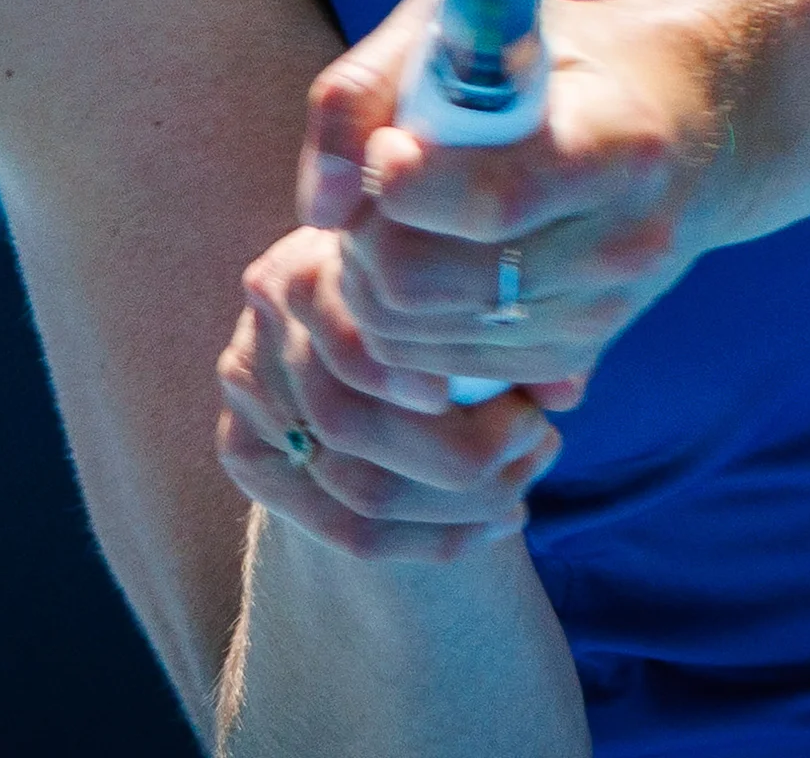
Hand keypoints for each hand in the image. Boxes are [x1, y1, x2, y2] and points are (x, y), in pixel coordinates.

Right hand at [216, 225, 562, 559]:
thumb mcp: (452, 278)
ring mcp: (246, 398)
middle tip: (539, 442)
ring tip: (526, 484)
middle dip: (465, 456)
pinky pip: (347, 531)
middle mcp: (261, 332)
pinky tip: (497, 521)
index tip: (513, 409)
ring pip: (357, 491)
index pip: (353, 343)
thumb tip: (565, 390)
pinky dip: (437, 539)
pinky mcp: (245, 457)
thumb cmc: (420, 285)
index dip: (422, 383)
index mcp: (304, 270)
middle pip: (350, 426)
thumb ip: (507, 323)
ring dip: (461, 506)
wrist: (344, 308)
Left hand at [299, 0, 740, 398]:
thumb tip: (319, 204)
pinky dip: (401, 327)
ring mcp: (602, 311)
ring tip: (391, 223)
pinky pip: (442, 370)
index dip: (405, 185)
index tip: (387, 149)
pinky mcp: (576, 356)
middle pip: (428, 281)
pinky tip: (419, 265)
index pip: (492, 199)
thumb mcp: (464, 27)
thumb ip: (365, 92)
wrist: (689, 125)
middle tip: (372, 191)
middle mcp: (622, 241)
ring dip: (370, 284)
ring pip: (417, 339)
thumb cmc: (553, 59)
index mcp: (615, 142)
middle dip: (364, 239)